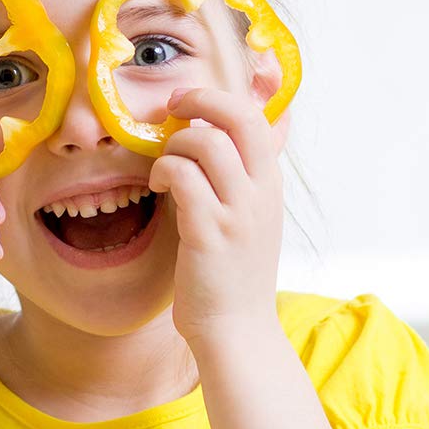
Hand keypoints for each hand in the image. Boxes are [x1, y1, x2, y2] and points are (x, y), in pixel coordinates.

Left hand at [146, 86, 284, 348]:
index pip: (256, 117)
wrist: (236, 330)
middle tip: (171, 109)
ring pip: (205, 142)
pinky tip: (158, 186)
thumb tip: (209, 141)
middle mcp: (260, 192)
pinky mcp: (209, 231)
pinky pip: (182, 176)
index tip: (189, 103)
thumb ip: (237, 181)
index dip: (219, 98)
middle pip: (238, 116)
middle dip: (199, 100)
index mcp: (270, 184)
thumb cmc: (232, 276)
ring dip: (173, 144)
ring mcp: (237, 211)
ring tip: (163, 168)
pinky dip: (163, 171)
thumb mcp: (249, 220)